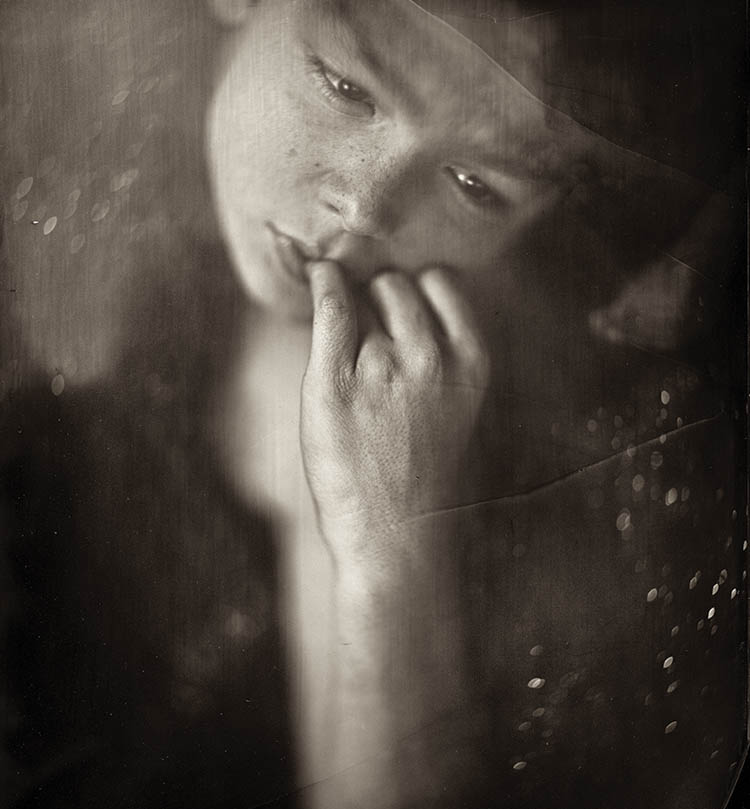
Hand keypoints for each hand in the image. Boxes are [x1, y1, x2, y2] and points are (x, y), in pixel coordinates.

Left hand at [300, 261, 489, 568]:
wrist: (396, 532)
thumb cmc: (421, 468)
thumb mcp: (454, 402)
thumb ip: (438, 347)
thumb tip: (393, 286)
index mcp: (471, 360)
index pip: (439, 282)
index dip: (414, 290)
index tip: (396, 308)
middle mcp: (431, 357)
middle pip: (396, 285)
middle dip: (379, 298)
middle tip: (367, 332)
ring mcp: (382, 369)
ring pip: (361, 297)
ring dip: (351, 305)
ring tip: (346, 339)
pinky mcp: (334, 383)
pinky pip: (330, 308)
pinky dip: (322, 283)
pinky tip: (317, 275)